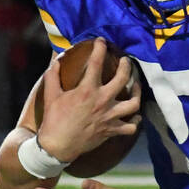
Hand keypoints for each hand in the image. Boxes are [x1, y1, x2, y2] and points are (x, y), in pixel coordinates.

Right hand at [37, 40, 140, 161]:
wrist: (58, 146)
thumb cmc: (54, 120)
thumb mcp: (51, 95)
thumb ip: (53, 77)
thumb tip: (55, 62)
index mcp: (87, 90)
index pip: (96, 63)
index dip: (100, 48)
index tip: (101, 42)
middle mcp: (102, 102)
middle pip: (123, 79)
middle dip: (127, 66)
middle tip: (126, 61)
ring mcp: (110, 117)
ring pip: (133, 103)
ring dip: (137, 93)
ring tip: (136, 86)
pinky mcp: (112, 131)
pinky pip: (131, 127)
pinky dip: (135, 122)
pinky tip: (135, 116)